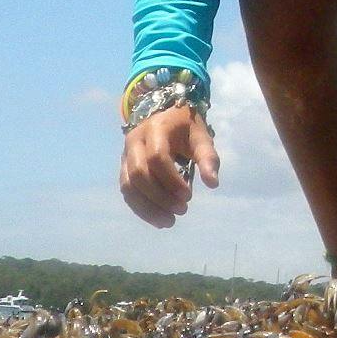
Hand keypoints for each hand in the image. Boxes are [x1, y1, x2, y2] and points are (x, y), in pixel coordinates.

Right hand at [119, 107, 218, 227]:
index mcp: (155, 129)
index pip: (157, 157)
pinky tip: (157, 218)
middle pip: (138, 174)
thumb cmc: (186, 128)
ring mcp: (125, 155)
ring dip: (147, 208)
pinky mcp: (124, 167)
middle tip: (182, 210)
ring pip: (128, 186)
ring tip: (168, 222)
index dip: (171, 180)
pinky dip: (140, 207)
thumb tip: (212, 183)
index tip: (189, 196)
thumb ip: (208, 158)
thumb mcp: (201, 137)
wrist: (164, 116)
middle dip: (159, 197)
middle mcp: (134, 141)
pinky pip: (126, 191)